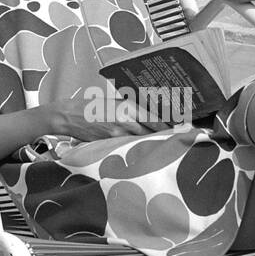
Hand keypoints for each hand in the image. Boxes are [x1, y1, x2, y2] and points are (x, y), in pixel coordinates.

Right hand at [41, 92, 173, 140]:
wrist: (70, 115)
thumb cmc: (94, 107)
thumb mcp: (116, 103)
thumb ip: (133, 109)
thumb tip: (152, 116)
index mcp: (129, 106)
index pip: (156, 118)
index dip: (171, 124)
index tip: (184, 127)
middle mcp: (126, 119)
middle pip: (153, 131)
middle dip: (166, 136)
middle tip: (181, 139)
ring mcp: (119, 133)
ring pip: (143, 140)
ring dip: (155, 144)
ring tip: (167, 147)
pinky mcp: (111, 142)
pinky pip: (129, 146)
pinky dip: (139, 148)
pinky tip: (146, 152)